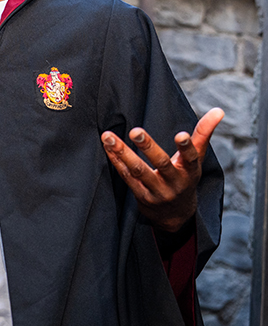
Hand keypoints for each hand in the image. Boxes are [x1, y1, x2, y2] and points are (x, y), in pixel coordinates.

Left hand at [101, 108, 223, 231]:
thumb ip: (203, 134)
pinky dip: (116, 161)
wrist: (174, 214)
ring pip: (138, 171)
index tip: (181, 134)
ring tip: (108, 136)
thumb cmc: (185, 178)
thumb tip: (218, 110)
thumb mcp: (196, 159)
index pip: (191, 159)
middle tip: (135, 131)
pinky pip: (126, 177)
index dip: (187, 147)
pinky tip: (108, 147)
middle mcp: (174, 183)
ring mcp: (157, 191)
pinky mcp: (141, 196)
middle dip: (148, 147)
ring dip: (122, 153)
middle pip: (161, 164)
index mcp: (190, 172)